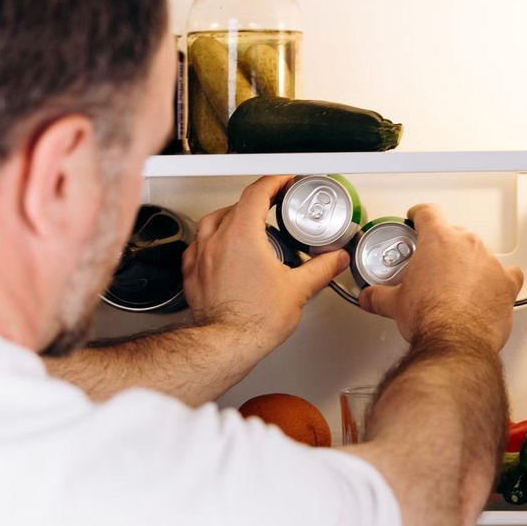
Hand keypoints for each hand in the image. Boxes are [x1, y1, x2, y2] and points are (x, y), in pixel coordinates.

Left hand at [182, 176, 349, 348]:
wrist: (227, 344)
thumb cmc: (254, 319)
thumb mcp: (298, 289)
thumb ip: (321, 268)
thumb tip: (334, 259)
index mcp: (242, 235)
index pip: (257, 193)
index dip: (273, 182)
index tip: (283, 182)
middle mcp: (216, 240)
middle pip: (234, 205)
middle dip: (255, 202)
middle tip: (272, 207)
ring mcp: (200, 256)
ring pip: (211, 222)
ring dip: (230, 218)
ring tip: (245, 226)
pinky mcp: (192, 274)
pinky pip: (198, 246)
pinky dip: (211, 241)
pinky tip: (221, 251)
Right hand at [358, 203, 523, 349]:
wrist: (455, 341)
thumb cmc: (429, 316)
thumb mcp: (395, 303)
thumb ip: (379, 296)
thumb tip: (370, 298)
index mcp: (438, 240)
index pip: (428, 213)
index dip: (420, 215)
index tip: (417, 218)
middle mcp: (467, 245)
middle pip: (456, 234)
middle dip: (445, 247)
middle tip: (433, 266)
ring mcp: (490, 263)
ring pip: (480, 254)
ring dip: (470, 265)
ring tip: (458, 285)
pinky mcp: (506, 284)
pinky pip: (508, 274)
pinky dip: (499, 281)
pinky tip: (490, 291)